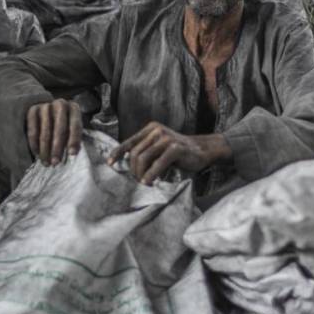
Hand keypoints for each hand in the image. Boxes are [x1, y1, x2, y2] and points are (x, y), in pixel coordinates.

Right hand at [26, 99, 81, 165]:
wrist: (48, 112)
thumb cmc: (64, 125)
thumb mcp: (72, 129)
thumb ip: (73, 138)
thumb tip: (72, 154)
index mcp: (74, 108)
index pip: (75, 125)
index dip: (74, 140)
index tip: (72, 154)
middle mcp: (61, 104)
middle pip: (60, 129)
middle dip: (57, 148)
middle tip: (56, 163)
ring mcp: (46, 106)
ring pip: (45, 132)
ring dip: (45, 150)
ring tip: (46, 163)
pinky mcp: (33, 110)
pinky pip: (33, 130)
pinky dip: (35, 144)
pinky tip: (37, 154)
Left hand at [107, 121, 231, 184]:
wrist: (203, 150)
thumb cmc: (179, 153)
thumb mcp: (160, 148)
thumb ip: (146, 151)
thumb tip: (128, 165)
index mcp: (151, 129)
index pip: (130, 141)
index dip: (117, 152)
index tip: (109, 163)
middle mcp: (156, 131)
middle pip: (135, 153)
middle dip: (133, 170)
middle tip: (137, 182)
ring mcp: (166, 138)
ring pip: (144, 158)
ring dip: (141, 174)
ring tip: (144, 183)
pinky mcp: (175, 148)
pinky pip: (158, 163)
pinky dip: (151, 175)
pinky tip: (149, 182)